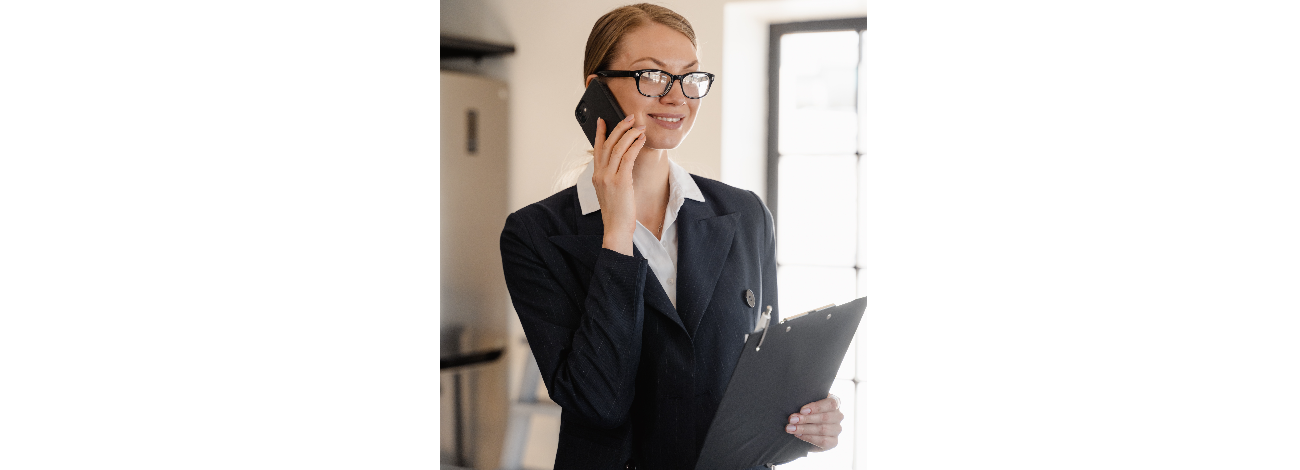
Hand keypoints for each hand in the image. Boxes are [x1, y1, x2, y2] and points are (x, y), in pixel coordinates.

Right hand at [592, 115, 646, 255]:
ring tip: (639, 127)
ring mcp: (608, 177)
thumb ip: (611, 177)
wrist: (616, 228)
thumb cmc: (617, 212)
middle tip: (630, 118)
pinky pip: (627, 158)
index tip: (603, 120)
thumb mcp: (609, 192)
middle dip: (619, 128)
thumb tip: (622, 163)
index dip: (600, 133)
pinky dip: (635, 146)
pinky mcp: (620, 181)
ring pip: (618, 148)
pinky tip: (641, 140)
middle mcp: (600, 174)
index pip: (597, 149)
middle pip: (608, 144)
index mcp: (596, 176)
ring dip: (630, 134)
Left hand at [785, 393, 842, 450]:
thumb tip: (796, 413)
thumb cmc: (807, 412)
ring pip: (823, 429)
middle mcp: (838, 416)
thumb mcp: (807, 406)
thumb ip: (806, 406)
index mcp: (835, 402)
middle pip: (825, 417)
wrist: (806, 429)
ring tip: (791, 428)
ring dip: (804, 429)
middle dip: (806, 419)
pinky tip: (798, 435)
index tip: (802, 410)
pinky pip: (823, 441)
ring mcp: (837, 429)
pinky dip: (809, 438)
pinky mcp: (834, 442)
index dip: (816, 407)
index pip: (830, 404)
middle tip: (792, 420)